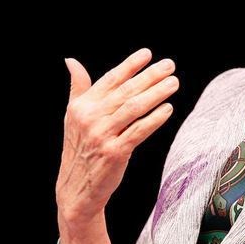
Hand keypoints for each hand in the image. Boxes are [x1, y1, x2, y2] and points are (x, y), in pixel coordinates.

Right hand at [56, 48, 178, 226]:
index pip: (110, 79)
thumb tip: (71, 61)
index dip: (130, 65)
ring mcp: (102, 136)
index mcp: (81, 106)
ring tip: (173, 83)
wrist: (76, 189)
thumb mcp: (72, 117)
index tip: (148, 54)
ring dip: (156, 93)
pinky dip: (154, 119)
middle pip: (125, 91)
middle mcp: (90, 118)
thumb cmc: (79, 149)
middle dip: (150, 76)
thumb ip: (77, 88)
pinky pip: (139, 131)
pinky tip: (167, 109)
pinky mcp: (115, 153)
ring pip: (134, 108)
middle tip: (169, 66)